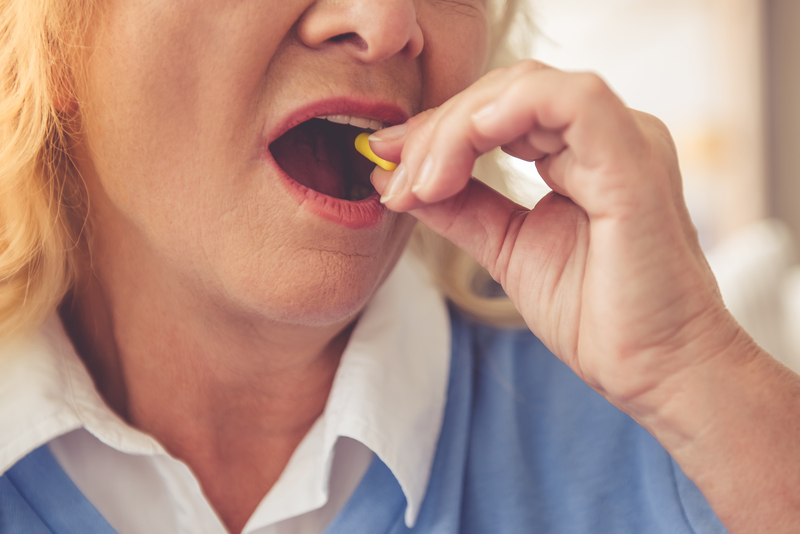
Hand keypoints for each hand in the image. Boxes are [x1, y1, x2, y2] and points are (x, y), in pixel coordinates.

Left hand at [369, 60, 742, 418]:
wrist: (653, 370)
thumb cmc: (595, 314)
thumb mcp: (506, 246)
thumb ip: (460, 207)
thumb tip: (397, 179)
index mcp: (581, 150)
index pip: (498, 108)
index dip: (436, 130)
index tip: (385, 162)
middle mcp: (605, 135)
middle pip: (504, 92)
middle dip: (436, 131)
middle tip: (398, 184)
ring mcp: (625, 141)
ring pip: (526, 88)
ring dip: (458, 127)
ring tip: (423, 184)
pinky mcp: (634, 163)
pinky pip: (572, 101)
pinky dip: (507, 113)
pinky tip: (463, 151)